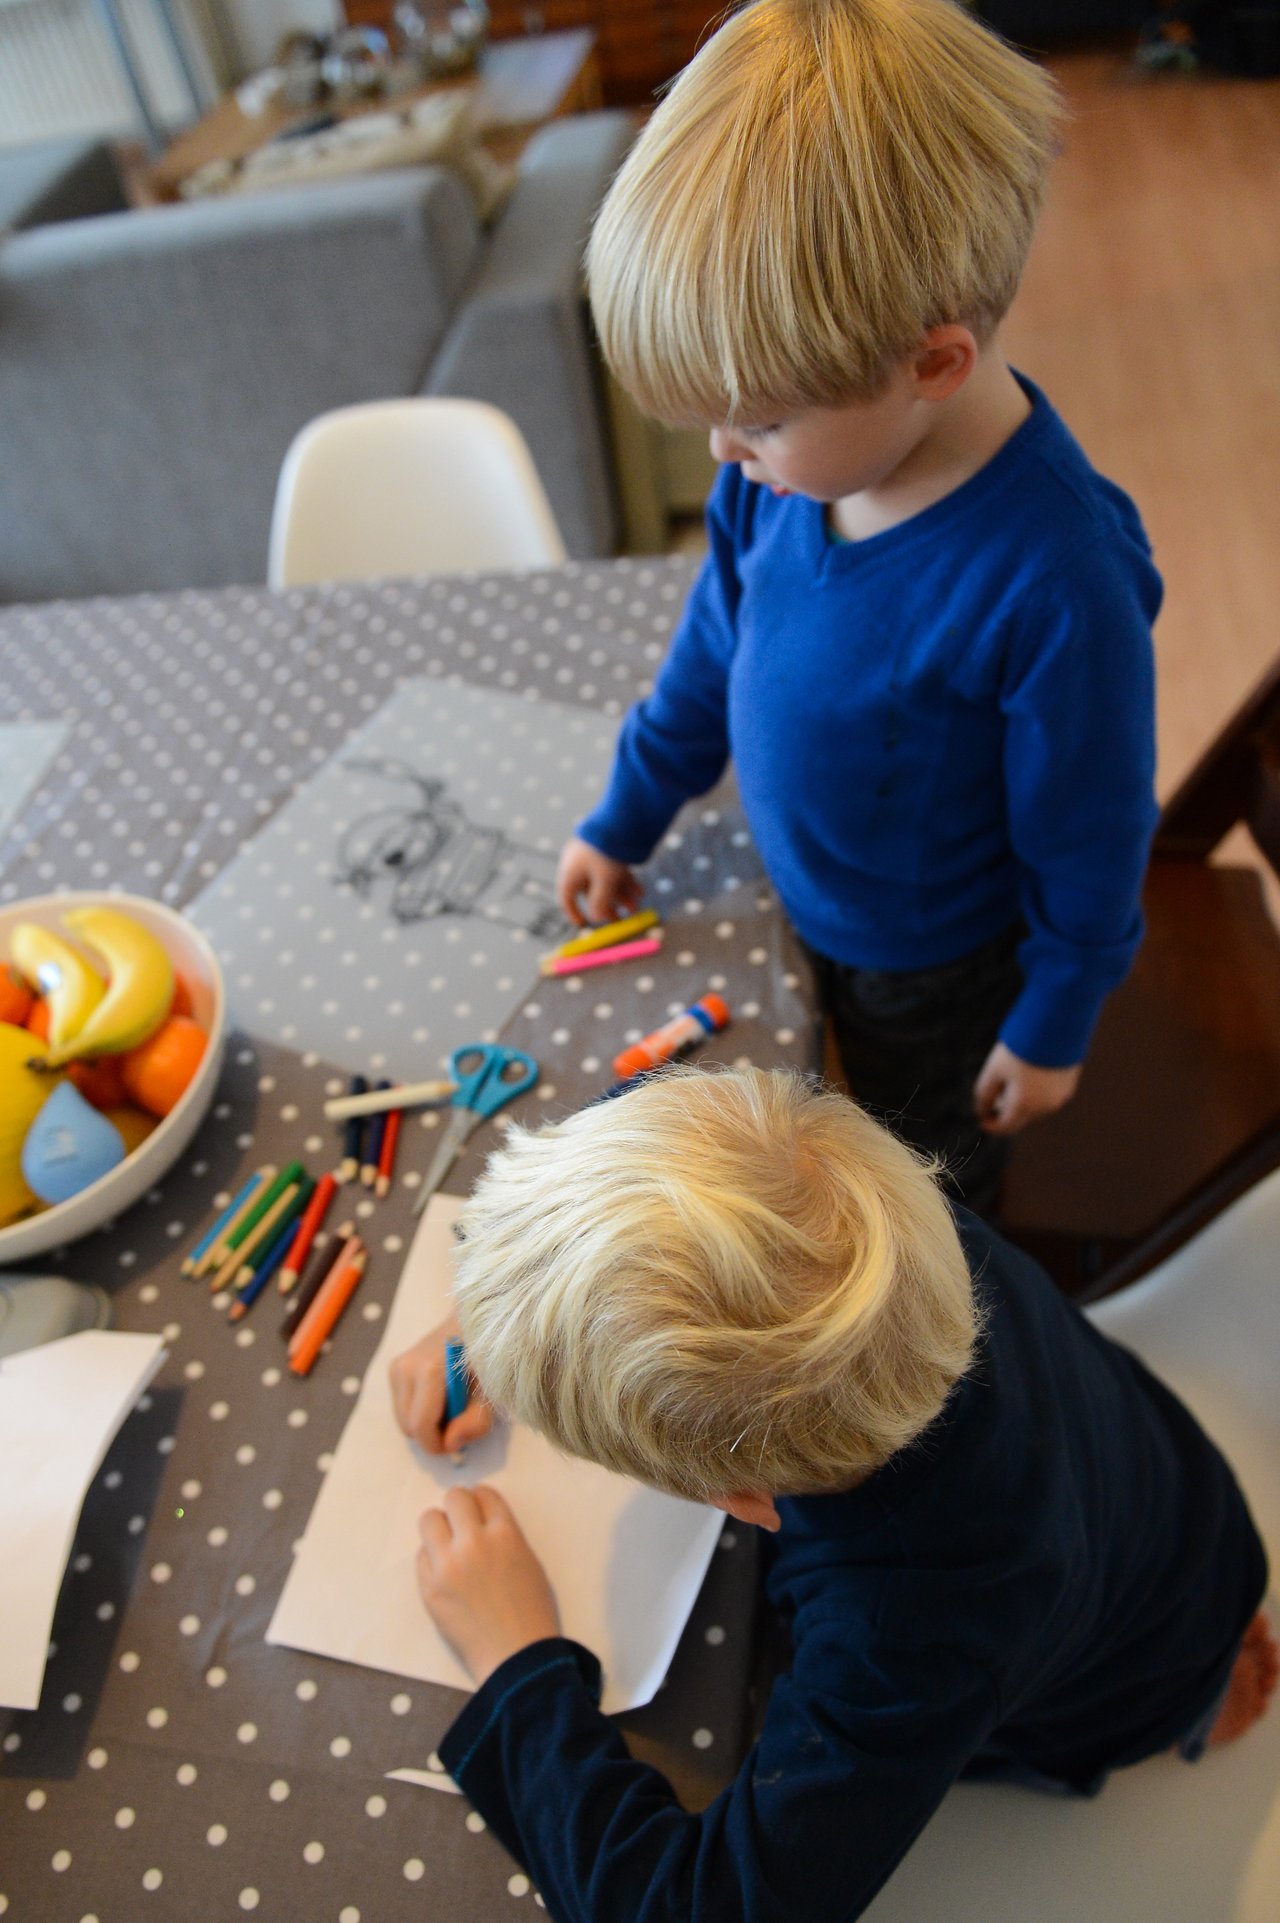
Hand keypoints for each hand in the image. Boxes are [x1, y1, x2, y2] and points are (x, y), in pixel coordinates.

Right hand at [389, 1319, 493, 1454]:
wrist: (473, 1321)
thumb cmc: (488, 1354)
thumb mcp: (492, 1390)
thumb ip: (475, 1421)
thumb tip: (450, 1445)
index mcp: (429, 1370)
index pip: (420, 1426)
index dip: (438, 1444)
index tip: (458, 1442)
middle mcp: (406, 1367)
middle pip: (409, 1427)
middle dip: (433, 1434)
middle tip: (459, 1420)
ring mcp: (397, 1366)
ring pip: (403, 1420)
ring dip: (426, 1423)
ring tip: (452, 1405)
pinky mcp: (395, 1368)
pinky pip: (402, 1407)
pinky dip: (419, 1410)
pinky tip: (440, 1395)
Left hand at [417, 1486, 559, 1685]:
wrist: (516, 1657)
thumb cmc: (531, 1611)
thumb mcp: (529, 1561)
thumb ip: (505, 1535)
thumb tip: (480, 1519)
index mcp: (506, 1534)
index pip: (484, 1494)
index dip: (481, 1500)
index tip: (479, 1510)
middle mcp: (473, 1542)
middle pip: (453, 1498)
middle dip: (458, 1507)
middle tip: (462, 1524)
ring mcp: (447, 1565)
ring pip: (428, 1520)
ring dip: (439, 1528)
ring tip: (448, 1546)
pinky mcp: (429, 1588)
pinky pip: (420, 1556)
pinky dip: (431, 1559)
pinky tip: (445, 1574)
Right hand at [556, 835, 642, 926]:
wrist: (619, 819)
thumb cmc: (606, 852)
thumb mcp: (605, 881)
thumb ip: (600, 901)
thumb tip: (595, 919)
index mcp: (570, 872)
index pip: (566, 897)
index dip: (574, 912)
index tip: (584, 924)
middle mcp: (579, 866)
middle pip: (591, 891)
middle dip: (608, 906)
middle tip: (621, 919)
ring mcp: (593, 858)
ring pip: (606, 882)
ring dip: (621, 896)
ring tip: (635, 907)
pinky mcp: (607, 851)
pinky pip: (615, 871)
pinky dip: (626, 882)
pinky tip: (639, 892)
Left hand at [974, 1042, 1080, 1134]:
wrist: (1057, 1026)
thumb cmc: (1021, 1048)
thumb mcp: (994, 1070)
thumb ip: (984, 1094)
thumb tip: (981, 1111)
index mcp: (1025, 1105)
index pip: (1006, 1127)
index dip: (991, 1125)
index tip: (980, 1119)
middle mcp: (1046, 1106)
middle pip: (1021, 1118)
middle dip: (1005, 1113)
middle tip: (991, 1100)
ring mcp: (1061, 1096)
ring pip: (1036, 1107)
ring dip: (1021, 1102)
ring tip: (1009, 1083)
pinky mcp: (1070, 1084)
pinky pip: (1048, 1095)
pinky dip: (1035, 1092)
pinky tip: (1028, 1075)